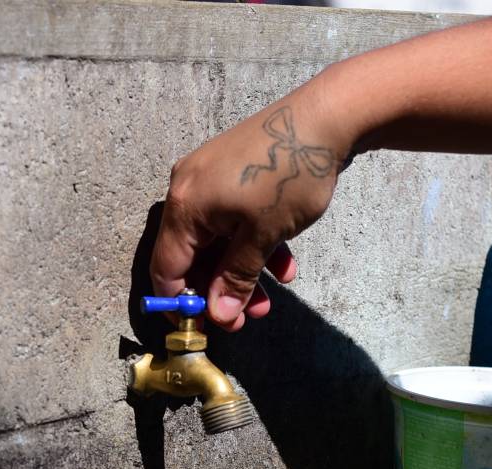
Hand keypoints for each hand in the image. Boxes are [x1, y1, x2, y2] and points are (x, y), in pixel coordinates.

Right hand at [150, 81, 349, 330]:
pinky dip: (253, 243)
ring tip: (271, 296)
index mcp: (185, 207)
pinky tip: (284, 264)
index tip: (204, 327)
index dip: (181, 304)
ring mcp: (210, 178)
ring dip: (241, 271)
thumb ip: (235, 279)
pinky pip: (233, 219)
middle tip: (248, 317)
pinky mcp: (233, 172)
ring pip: (217, 240)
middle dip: (220, 290)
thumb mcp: (262, 238)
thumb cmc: (288, 176)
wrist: (325, 117)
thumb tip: (218, 316)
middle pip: (193, 255)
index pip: (166, 269)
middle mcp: (188, 190)